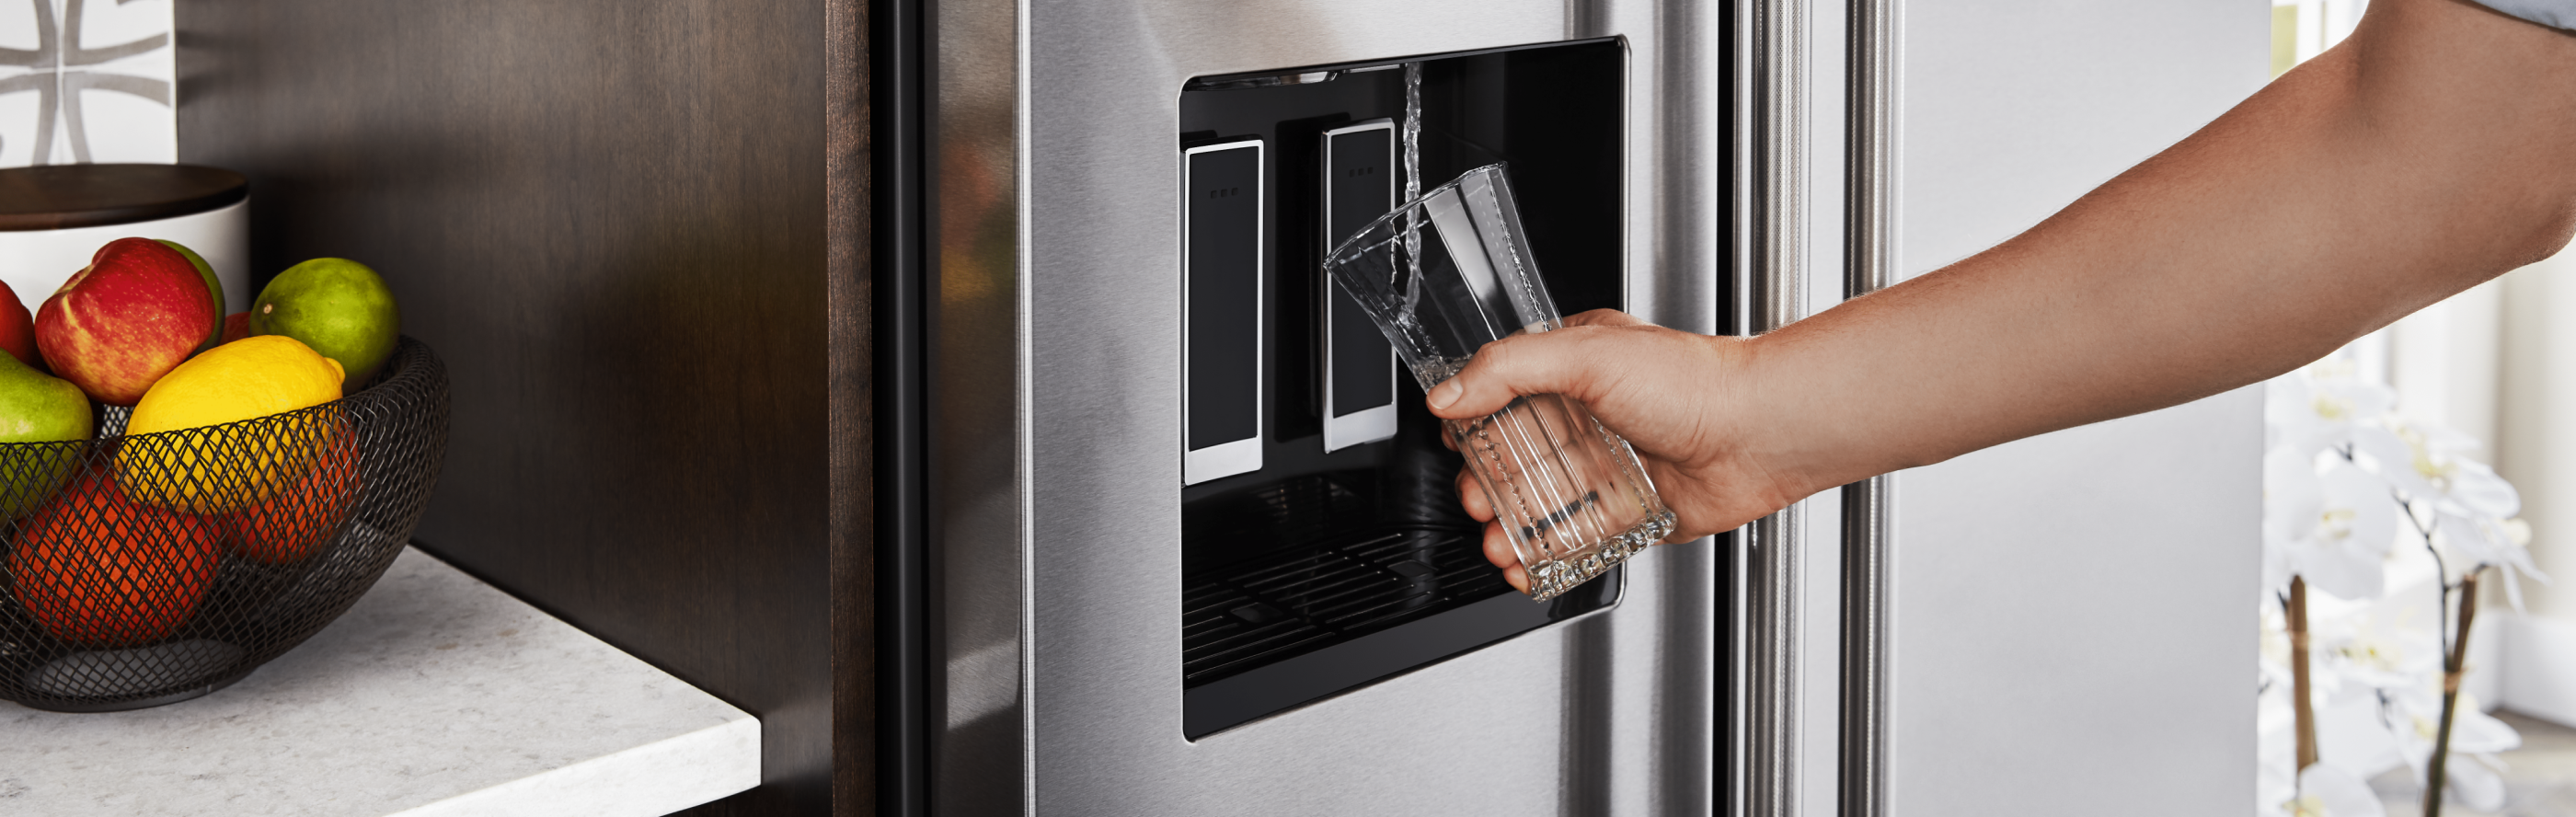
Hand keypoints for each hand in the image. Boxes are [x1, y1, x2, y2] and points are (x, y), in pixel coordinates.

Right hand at [1425, 309, 1808, 590]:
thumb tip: (1447, 394)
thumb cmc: (1692, 382)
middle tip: (1479, 502)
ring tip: (1499, 545)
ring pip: (1543, 504)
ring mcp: (1609, 466)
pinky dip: (1548, 557)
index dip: (1474, 427)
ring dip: (1511, 529)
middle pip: (1517, 459)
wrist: (1758, 433)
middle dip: (1488, 488)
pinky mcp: (1630, 512)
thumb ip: (1508, 369)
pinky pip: (1579, 538)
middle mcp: (1590, 416)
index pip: (1504, 396)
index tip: (1458, 450)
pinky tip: (1529, 567)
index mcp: (1575, 367)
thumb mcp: (1586, 355)